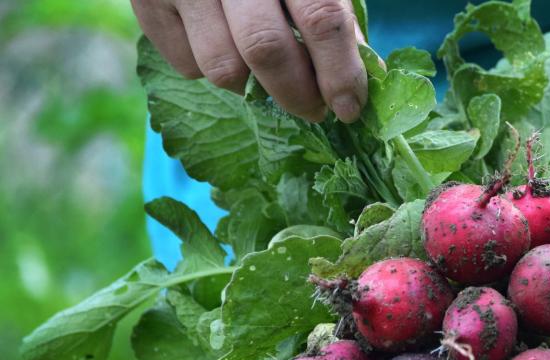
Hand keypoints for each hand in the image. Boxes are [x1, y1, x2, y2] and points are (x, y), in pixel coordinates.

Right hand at [131, 0, 367, 122]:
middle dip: (297, 94)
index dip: (339, 72)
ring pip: (222, 68)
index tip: (349, 107)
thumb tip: (355, 85)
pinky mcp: (147, 0)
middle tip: (314, 110)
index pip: (320, 17)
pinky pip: (186, 65)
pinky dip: (212, 71)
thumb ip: (332, 17)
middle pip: (265, 49)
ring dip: (252, 88)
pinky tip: (223, 47)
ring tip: (266, 76)